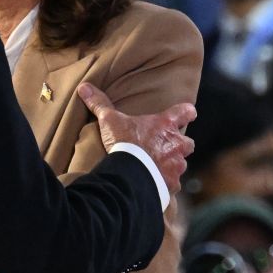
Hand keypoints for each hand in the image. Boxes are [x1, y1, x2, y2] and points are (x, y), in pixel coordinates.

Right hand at [78, 84, 194, 192]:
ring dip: (172, 165)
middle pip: (188, 143)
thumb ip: (100, 104)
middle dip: (180, 145)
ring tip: (157, 168)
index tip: (188, 113)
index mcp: (165, 125)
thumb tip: (84, 87)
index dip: (187, 112)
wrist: (129, 174)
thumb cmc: (124, 143)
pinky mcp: (172, 184)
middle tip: (166, 147)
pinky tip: (154, 185)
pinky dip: (166, 184)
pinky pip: (173, 184)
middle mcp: (176, 144)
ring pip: (181, 164)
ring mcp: (176, 166)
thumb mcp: (110, 121)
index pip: (186, 112)